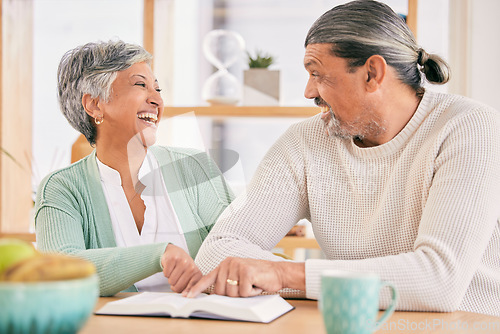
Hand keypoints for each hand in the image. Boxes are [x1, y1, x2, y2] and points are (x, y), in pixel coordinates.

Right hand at [161, 244, 201, 292]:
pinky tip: (170, 267)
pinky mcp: (172, 259)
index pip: (190, 290)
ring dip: (170, 278)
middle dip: (174, 284)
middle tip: (177, 277)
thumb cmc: (183, 267)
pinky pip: (165, 274)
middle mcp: (192, 267)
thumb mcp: (190, 277)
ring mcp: (183, 262)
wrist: (175, 252)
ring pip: (171, 281)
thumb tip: (185, 296)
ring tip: (174, 271)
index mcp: (197, 274)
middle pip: (178, 287)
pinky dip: (166, 272)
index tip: (183, 292)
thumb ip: (190, 287)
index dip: (184, 292)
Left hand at [184, 257, 304, 297]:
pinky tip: (256, 284)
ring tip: (251, 284)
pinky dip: (251, 292)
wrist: (278, 272)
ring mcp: (237, 266)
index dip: (196, 288)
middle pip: (220, 291)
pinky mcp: (246, 271)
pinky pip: (243, 292)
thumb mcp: (239, 279)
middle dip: (233, 295)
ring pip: (232, 293)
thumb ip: (225, 284)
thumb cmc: (258, 278)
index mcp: (225, 264)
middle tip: (245, 287)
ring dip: (243, 293)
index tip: (186, 296)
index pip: (207, 278)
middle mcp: (228, 263)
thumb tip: (213, 296)